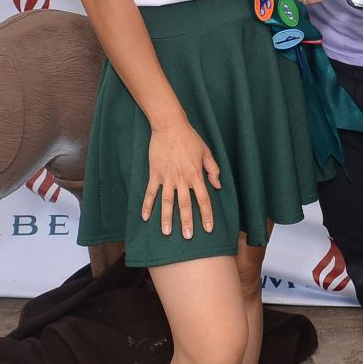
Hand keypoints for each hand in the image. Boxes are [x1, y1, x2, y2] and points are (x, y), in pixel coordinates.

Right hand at [142, 121, 220, 238]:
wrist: (170, 126)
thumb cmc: (190, 138)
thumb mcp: (206, 152)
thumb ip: (213, 170)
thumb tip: (218, 186)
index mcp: (196, 175)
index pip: (203, 199)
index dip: (206, 215)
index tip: (208, 228)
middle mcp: (182, 179)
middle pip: (185, 205)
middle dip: (187, 222)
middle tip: (187, 237)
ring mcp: (167, 177)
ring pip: (167, 202)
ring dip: (166, 218)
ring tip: (166, 232)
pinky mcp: (155, 174)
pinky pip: (150, 192)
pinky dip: (147, 205)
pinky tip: (144, 217)